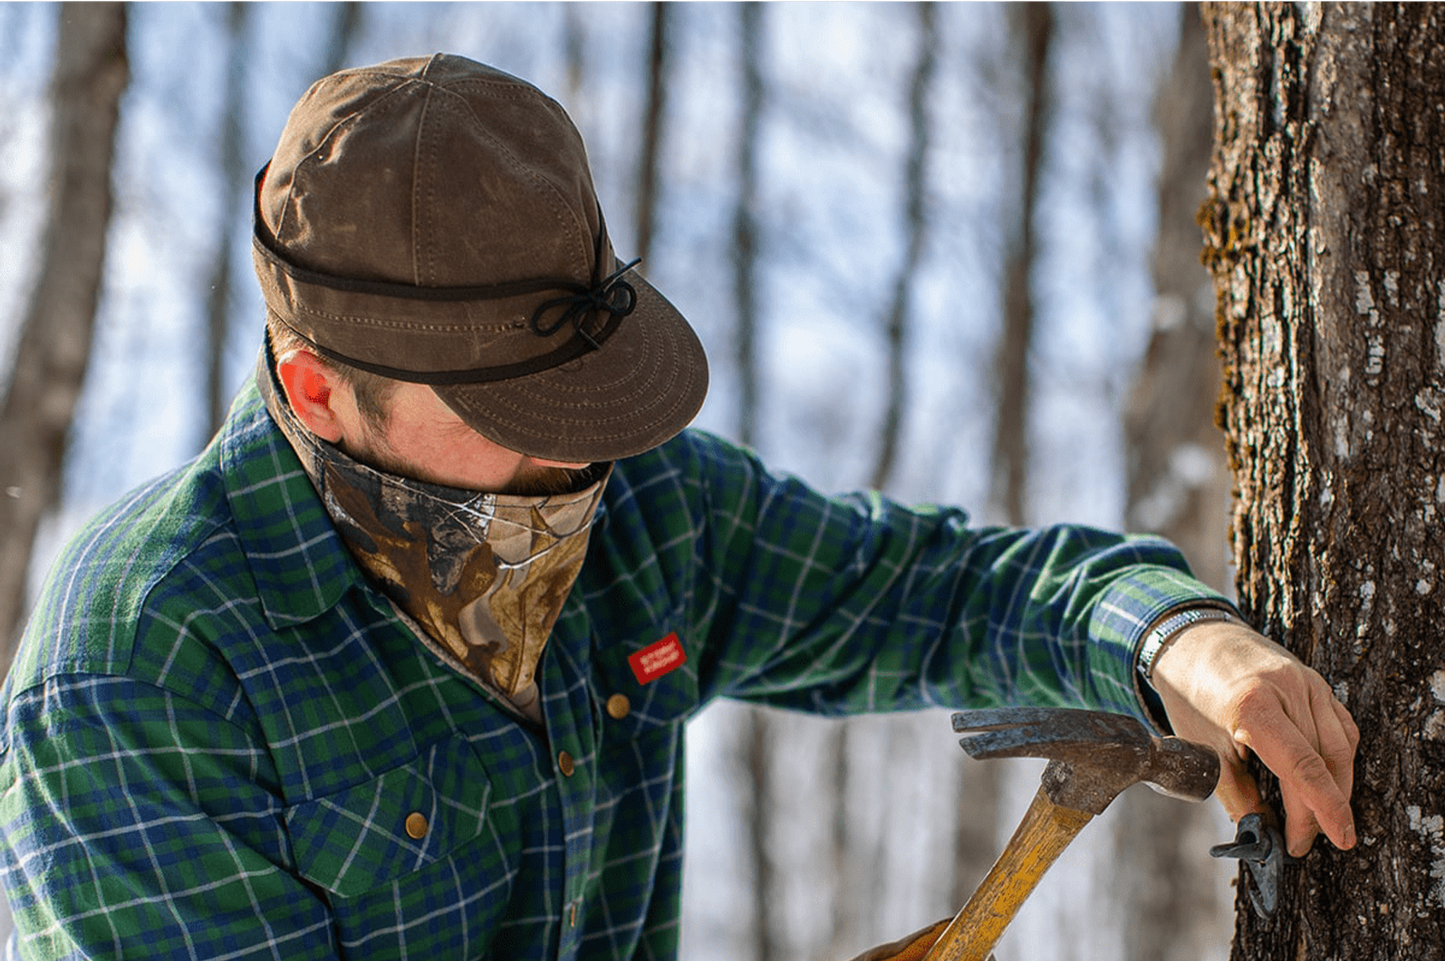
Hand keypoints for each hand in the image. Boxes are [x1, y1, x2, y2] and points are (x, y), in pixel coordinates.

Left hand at [1147, 619, 1358, 856]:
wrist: (1193, 641)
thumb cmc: (1191, 695)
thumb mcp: (1203, 748)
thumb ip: (1235, 793)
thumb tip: (1262, 831)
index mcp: (1253, 707)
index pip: (1303, 768)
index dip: (1323, 811)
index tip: (1334, 842)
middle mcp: (1287, 690)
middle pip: (1323, 762)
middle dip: (1320, 809)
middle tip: (1304, 840)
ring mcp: (1306, 682)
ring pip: (1340, 746)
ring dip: (1337, 787)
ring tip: (1320, 819)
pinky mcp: (1315, 680)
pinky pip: (1341, 726)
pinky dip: (1339, 757)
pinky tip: (1330, 780)